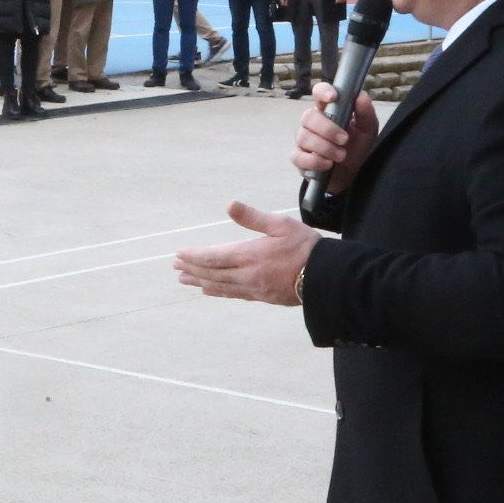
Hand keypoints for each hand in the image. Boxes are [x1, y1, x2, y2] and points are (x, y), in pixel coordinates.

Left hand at [176, 202, 316, 305]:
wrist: (328, 276)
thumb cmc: (305, 247)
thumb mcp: (281, 225)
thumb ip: (253, 217)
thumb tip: (230, 205)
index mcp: (249, 255)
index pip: (213, 257)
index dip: (194, 257)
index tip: (179, 255)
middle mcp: (247, 275)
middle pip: (212, 273)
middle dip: (192, 270)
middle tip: (175, 267)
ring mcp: (254, 289)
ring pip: (221, 286)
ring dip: (201, 282)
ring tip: (185, 280)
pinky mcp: (263, 297)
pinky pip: (234, 295)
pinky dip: (218, 292)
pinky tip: (210, 291)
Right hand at [294, 83, 378, 194]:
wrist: (352, 173)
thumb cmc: (357, 147)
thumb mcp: (367, 130)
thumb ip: (366, 114)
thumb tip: (362, 96)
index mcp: (328, 110)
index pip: (319, 93)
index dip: (322, 92)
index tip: (333, 98)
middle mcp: (313, 122)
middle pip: (308, 117)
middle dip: (327, 129)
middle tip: (344, 139)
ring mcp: (304, 140)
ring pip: (304, 137)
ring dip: (325, 147)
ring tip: (341, 156)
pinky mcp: (299, 158)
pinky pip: (298, 156)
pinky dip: (314, 161)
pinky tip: (327, 165)